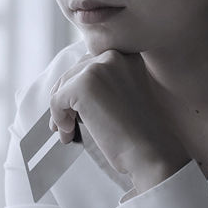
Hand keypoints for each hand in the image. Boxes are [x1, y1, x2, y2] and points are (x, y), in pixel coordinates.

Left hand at [49, 50, 189, 189]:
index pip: (90, 65)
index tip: (76, 110)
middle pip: (73, 73)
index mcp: (127, 56)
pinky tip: (70, 134)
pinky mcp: (84, 85)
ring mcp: (98, 68)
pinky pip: (57, 100)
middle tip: (65, 123)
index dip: (78, 89)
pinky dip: (58, 119)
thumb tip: (69, 87)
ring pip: (63, 86)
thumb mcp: (126, 95)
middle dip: (66, 99)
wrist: (151, 152)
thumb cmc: (141, 133)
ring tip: (68, 131)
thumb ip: (105, 84)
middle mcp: (114, 56)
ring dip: (61, 111)